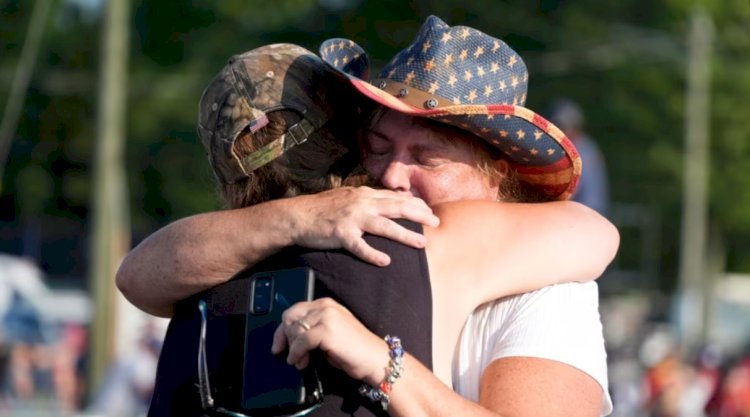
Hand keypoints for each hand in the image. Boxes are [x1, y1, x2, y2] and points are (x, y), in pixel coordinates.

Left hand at [271, 298, 388, 385]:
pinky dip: (296, 353)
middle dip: (284, 337)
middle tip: (288, 354)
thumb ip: (312, 329)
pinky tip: (300, 362)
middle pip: (290, 317)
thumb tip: (289, 339)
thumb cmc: (353, 350)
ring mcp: (326, 316)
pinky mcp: (326, 331)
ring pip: (294, 330)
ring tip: (300, 361)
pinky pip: (301, 341)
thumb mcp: (329, 334)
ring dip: (293, 349)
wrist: (374, 359)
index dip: (282, 329)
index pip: (294, 310)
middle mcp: (325, 306)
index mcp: (326, 304)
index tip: (278, 345)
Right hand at [285, 187, 439, 265]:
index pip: (396, 198)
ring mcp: (352, 219)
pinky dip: (373, 254)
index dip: (416, 204)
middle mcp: (361, 203)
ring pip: (384, 226)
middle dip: (419, 215)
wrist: (298, 216)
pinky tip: (385, 261)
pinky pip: (360, 246)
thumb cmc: (324, 208)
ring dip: (405, 235)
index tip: (430, 211)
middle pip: (396, 208)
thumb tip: (391, 200)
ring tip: (422, 243)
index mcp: (364, 194)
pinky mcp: (341, 234)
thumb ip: (369, 199)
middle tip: (436, 223)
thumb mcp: (349, 197)